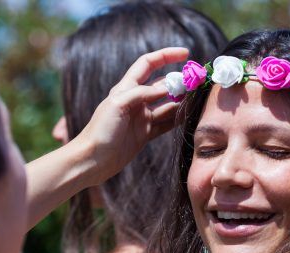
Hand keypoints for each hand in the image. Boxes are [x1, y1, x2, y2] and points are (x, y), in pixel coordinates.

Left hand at [74, 47, 188, 183]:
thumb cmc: (100, 130)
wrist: (92, 160)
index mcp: (126, 88)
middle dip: (179, 81)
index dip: (166, 55)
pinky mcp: (145, 134)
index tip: (186, 53)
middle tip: (197, 82)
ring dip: (181, 101)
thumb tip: (166, 88)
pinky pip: (165, 123)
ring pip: (166, 104)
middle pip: (161, 84)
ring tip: (197, 99)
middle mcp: (135, 100)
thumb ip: (141, 93)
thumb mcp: (118, 105)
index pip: (148, 64)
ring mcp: (141, 118)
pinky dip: (177, 119)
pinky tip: (189, 116)